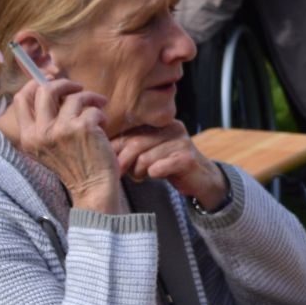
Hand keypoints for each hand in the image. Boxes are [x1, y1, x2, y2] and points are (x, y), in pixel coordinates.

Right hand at [2, 79, 122, 213]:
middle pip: (46, 90)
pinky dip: (101, 115)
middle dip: (64, 84)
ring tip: (98, 112)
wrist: (93, 188)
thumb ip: (45, 121)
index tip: (51, 79)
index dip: (36, 83)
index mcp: (28, 137)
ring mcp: (61, 130)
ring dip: (90, 100)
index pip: (22, 99)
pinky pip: (93, 109)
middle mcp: (40, 133)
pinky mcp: (82, 128)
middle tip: (78, 88)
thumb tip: (50, 87)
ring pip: (75, 97)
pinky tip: (103, 128)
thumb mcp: (48, 146)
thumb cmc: (75, 165)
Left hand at [111, 120, 229, 211]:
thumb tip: (104, 150)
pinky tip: (154, 175)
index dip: (115, 147)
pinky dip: (154, 173)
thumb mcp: (150, 153)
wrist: (201, 180)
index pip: (132, 132)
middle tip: (117, 173)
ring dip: (138, 171)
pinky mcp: (188, 159)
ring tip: (139, 177)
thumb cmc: (170, 166)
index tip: (105, 161)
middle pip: (137, 143)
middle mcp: (172, 129)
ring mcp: (182, 143)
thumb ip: (133, 148)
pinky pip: (162, 166)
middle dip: (123, 161)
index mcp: (161, 124)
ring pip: (147, 157)